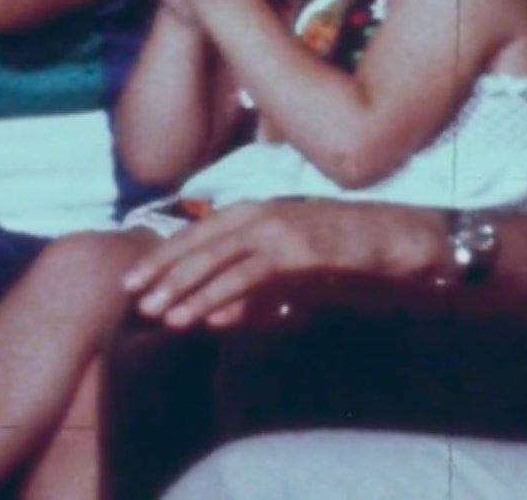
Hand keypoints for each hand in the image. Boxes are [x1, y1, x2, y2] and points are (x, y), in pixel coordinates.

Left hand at [122, 198, 440, 328]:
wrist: (393, 238)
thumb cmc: (344, 251)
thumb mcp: (290, 264)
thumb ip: (252, 285)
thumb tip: (216, 317)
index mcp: (257, 209)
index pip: (198, 232)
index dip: (163, 255)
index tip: (134, 279)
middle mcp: (262, 213)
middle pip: (199, 243)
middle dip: (163, 271)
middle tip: (133, 298)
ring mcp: (279, 230)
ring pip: (219, 260)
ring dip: (185, 288)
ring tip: (158, 313)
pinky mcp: (296, 252)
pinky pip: (248, 277)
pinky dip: (220, 296)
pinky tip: (200, 316)